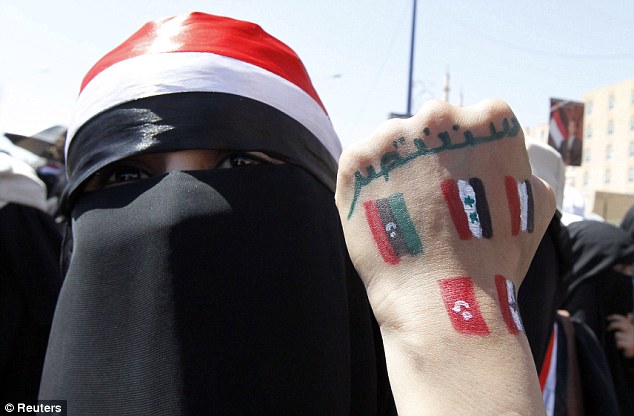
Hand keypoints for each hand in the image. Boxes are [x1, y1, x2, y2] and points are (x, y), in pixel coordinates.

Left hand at [335, 99, 554, 414]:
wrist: (444, 297)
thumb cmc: (494, 257)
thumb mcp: (536, 206)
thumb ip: (524, 169)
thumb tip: (517, 160)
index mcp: (490, 118)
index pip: (472, 123)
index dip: (465, 156)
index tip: (460, 183)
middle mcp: (439, 116)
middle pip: (429, 127)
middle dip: (428, 156)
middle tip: (430, 200)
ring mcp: (394, 135)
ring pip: (391, 143)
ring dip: (394, 168)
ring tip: (404, 212)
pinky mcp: (357, 159)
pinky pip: (360, 164)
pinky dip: (366, 186)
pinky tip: (380, 213)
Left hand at [607, 313, 633, 357]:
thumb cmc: (633, 341)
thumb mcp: (632, 331)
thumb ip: (630, 322)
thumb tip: (629, 314)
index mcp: (632, 327)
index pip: (623, 319)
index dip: (615, 317)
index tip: (607, 318)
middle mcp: (632, 331)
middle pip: (619, 325)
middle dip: (612, 326)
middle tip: (608, 329)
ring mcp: (632, 338)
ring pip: (617, 334)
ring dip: (617, 339)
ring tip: (620, 342)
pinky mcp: (630, 345)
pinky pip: (619, 342)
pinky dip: (618, 345)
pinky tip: (620, 347)